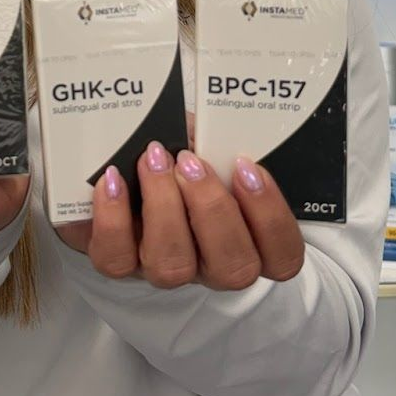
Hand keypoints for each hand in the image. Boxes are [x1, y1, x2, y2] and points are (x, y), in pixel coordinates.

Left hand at [55, 144, 303, 291]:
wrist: (120, 166)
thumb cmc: (178, 153)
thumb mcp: (209, 143)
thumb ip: (220, 143)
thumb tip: (213, 127)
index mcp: (248, 240)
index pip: (283, 256)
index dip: (271, 217)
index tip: (247, 167)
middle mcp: (210, 265)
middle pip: (232, 267)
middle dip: (212, 208)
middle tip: (190, 160)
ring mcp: (164, 268)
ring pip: (173, 266)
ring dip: (164, 208)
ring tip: (153, 159)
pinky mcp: (118, 261)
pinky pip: (116, 258)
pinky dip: (113, 218)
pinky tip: (112, 179)